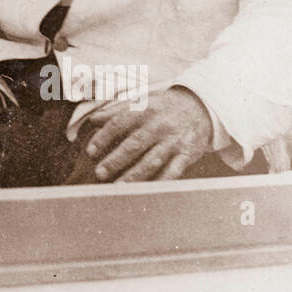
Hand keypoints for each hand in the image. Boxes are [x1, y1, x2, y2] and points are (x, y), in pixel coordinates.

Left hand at [84, 88, 213, 181]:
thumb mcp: (141, 101)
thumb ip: (116, 111)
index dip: (103, 138)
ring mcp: (174, 140)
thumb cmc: (164, 106)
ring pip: (152, 160)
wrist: (201, 107)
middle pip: (134, 144)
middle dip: (115, 160)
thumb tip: (93, 120)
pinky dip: (161, 182)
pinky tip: (148, 191)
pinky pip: (173, 171)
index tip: (90, 151)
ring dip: (134, 175)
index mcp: (144, 109)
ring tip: (118, 187)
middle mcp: (159, 125)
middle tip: (100, 173)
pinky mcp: (187, 154)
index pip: (119, 123)